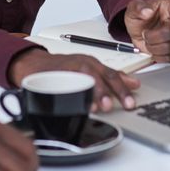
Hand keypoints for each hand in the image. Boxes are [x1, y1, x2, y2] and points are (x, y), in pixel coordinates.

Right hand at [7, 48, 139, 111]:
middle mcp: (84, 63)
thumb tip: (133, 83)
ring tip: (104, 106)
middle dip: (115, 91)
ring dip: (97, 92)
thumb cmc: (65, 69)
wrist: (35, 63)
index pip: (112, 75)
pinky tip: (81, 103)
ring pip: (87, 78)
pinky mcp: (57, 73)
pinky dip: (76, 93)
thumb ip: (110, 77)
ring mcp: (71, 67)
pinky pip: (68, 83)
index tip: (132, 102)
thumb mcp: (90, 70)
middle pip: (103, 76)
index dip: (123, 89)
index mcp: (94, 64)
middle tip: (124, 104)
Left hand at [124, 0, 169, 62]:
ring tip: (147, 40)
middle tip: (145, 33)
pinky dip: (158, 56)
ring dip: (154, 47)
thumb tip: (147, 10)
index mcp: (169, 6)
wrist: (137, 28)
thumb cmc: (139, 15)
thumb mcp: (134, 8)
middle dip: (154, 37)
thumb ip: (139, 8)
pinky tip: (152, 49)